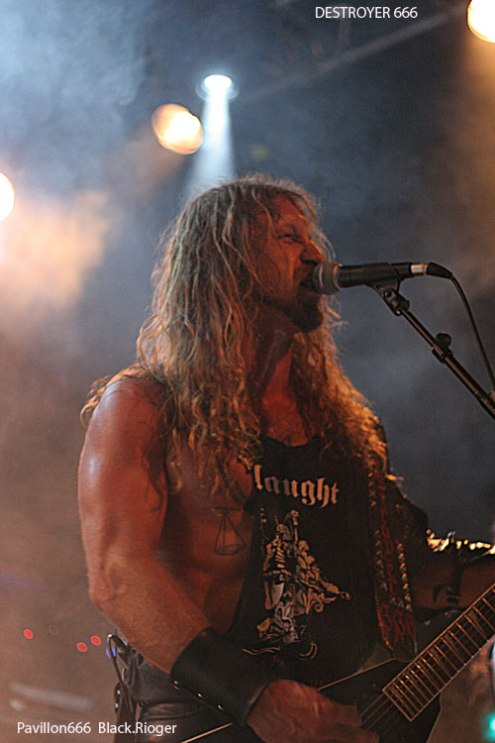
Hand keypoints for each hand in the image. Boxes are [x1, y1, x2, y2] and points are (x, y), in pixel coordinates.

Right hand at [246, 680, 377, 741]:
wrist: (261, 702)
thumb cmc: (281, 692)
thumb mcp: (308, 690)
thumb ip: (324, 702)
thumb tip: (335, 709)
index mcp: (324, 711)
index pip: (351, 717)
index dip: (356, 716)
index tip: (357, 715)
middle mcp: (321, 730)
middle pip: (352, 738)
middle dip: (365, 738)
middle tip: (373, 737)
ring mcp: (311, 742)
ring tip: (358, 742)